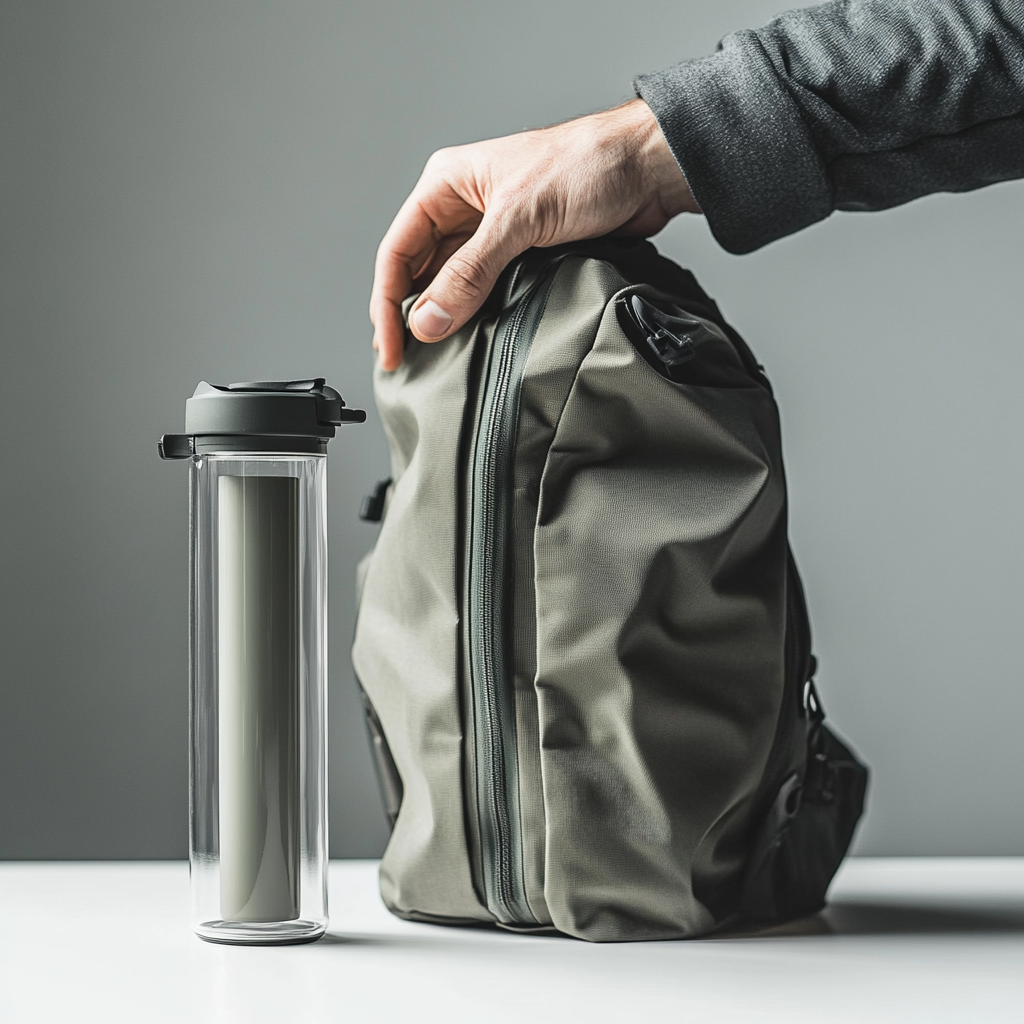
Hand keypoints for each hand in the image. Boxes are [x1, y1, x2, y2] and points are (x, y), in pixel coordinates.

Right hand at [369, 99, 699, 370]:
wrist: (647, 169)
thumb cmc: (587, 165)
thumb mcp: (518, 219)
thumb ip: (471, 272)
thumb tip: (428, 319)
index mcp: (447, 185)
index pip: (397, 251)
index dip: (386, 304)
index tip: (390, 349)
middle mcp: (462, 208)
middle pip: (417, 272)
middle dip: (409, 316)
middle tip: (405, 362)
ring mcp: (491, 232)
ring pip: (450, 284)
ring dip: (442, 318)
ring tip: (433, 359)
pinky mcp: (520, 252)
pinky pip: (483, 290)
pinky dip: (474, 315)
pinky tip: (471, 338)